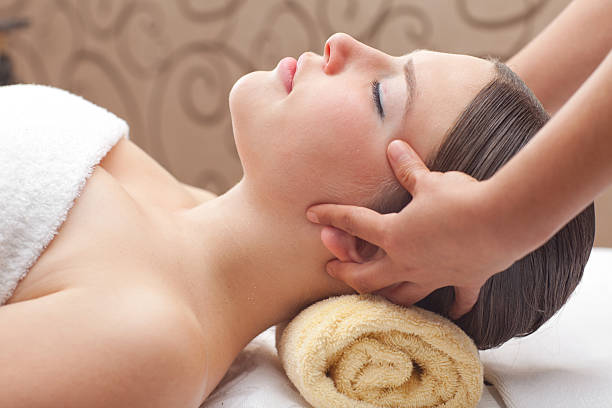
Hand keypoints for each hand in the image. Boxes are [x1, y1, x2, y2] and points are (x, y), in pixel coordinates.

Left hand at [307, 140, 516, 318]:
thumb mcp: (430, 182)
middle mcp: (408, 262)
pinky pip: (456, 300)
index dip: (331, 215)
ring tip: (376, 295)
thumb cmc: (460, 199)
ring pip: (402, 296)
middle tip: (331, 271)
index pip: (354, 223)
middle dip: (345, 274)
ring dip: (386, 296)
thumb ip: (408, 169)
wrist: (502, 220)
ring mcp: (434, 276)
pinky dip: (453, 307)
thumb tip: (393, 146)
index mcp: (394, 235)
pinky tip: (453, 311)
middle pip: (368, 277)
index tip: (312, 214)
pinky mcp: (463, 280)